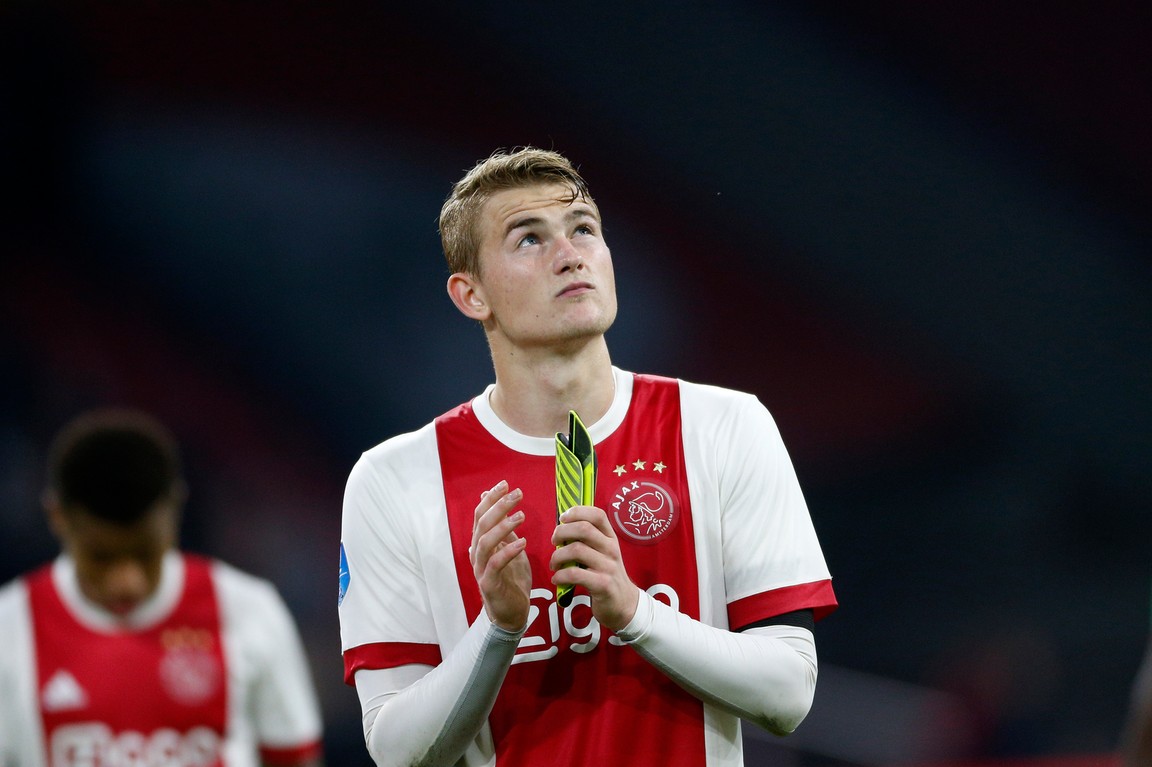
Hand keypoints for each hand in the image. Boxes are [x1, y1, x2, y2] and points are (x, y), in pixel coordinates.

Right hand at [471, 480, 531, 631]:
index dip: (491, 498)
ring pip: (485, 542)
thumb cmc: (512, 581)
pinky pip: (495, 565)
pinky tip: (522, 542)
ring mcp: (481, 569)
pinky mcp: (489, 584)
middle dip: (498, 506)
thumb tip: (496, 504)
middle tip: (517, 493)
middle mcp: (477, 554)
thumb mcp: (510, 550)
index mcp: (481, 544)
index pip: (480, 515)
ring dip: (503, 526)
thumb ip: (504, 529)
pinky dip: (508, 552)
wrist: (511, 614)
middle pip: (482, 524)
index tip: (506, 484)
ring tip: (521, 515)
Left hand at [549, 505, 638, 631]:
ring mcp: (608, 566)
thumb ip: (587, 540)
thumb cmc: (606, 574)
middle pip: (583, 528)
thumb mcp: (602, 553)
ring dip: (557, 556)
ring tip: (554, 564)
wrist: (623, 603)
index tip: (562, 519)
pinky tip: (557, 578)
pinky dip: (560, 575)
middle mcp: (611, 548)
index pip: (597, 514)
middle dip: (561, 532)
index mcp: (610, 537)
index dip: (577, 512)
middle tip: (554, 542)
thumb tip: (561, 529)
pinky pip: (575, 574)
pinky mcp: (603, 584)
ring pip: (576, 550)